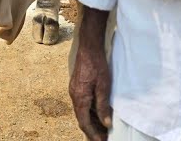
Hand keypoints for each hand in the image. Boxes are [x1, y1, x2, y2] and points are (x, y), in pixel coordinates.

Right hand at [69, 6, 112, 140]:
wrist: (89, 47)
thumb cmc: (97, 65)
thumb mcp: (104, 86)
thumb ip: (103, 106)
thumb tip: (106, 123)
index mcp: (80, 98)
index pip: (84, 122)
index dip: (92, 134)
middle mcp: (74, 96)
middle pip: (82, 118)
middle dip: (92, 130)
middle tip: (104, 137)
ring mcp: (74, 90)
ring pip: (82, 111)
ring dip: (91, 121)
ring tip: (103, 128)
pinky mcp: (77, 86)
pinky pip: (82, 103)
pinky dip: (90, 111)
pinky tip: (99, 112)